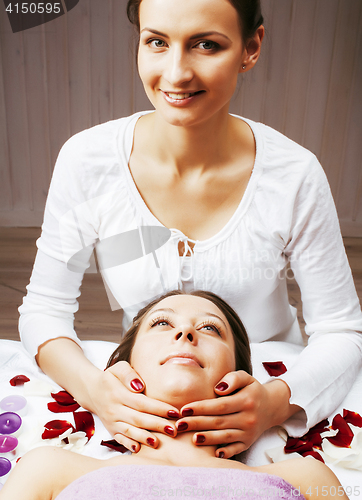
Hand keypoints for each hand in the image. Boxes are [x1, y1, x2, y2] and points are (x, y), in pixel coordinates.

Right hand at [86, 361, 179, 451]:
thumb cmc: (111, 378)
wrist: (92, 390)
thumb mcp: (118, 368)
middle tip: (174, 429)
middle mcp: (114, 409)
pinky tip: (138, 449)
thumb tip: (139, 386)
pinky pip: (120, 439)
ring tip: (159, 442)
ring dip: (144, 437)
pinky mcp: (111, 430)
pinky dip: (128, 444)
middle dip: (157, 425)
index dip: (158, 408)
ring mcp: (112, 421)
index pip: (141, 402)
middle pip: (138, 419)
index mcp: (117, 393)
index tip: (174, 412)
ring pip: (129, 431)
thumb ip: (128, 374)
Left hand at [176, 371, 297, 457]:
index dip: (201, 408)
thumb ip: (232, 379)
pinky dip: (225, 453)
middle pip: (219, 422)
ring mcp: (248, 432)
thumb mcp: (245, 377)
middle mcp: (248, 418)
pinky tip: (213, 454)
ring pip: (225, 437)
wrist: (271, 406)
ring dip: (207, 439)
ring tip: (191, 438)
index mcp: (246, 400)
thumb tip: (218, 389)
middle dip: (197, 423)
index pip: (219, 405)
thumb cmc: (252, 390)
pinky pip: (235, 449)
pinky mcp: (248, 443)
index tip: (184, 409)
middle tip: (179, 424)